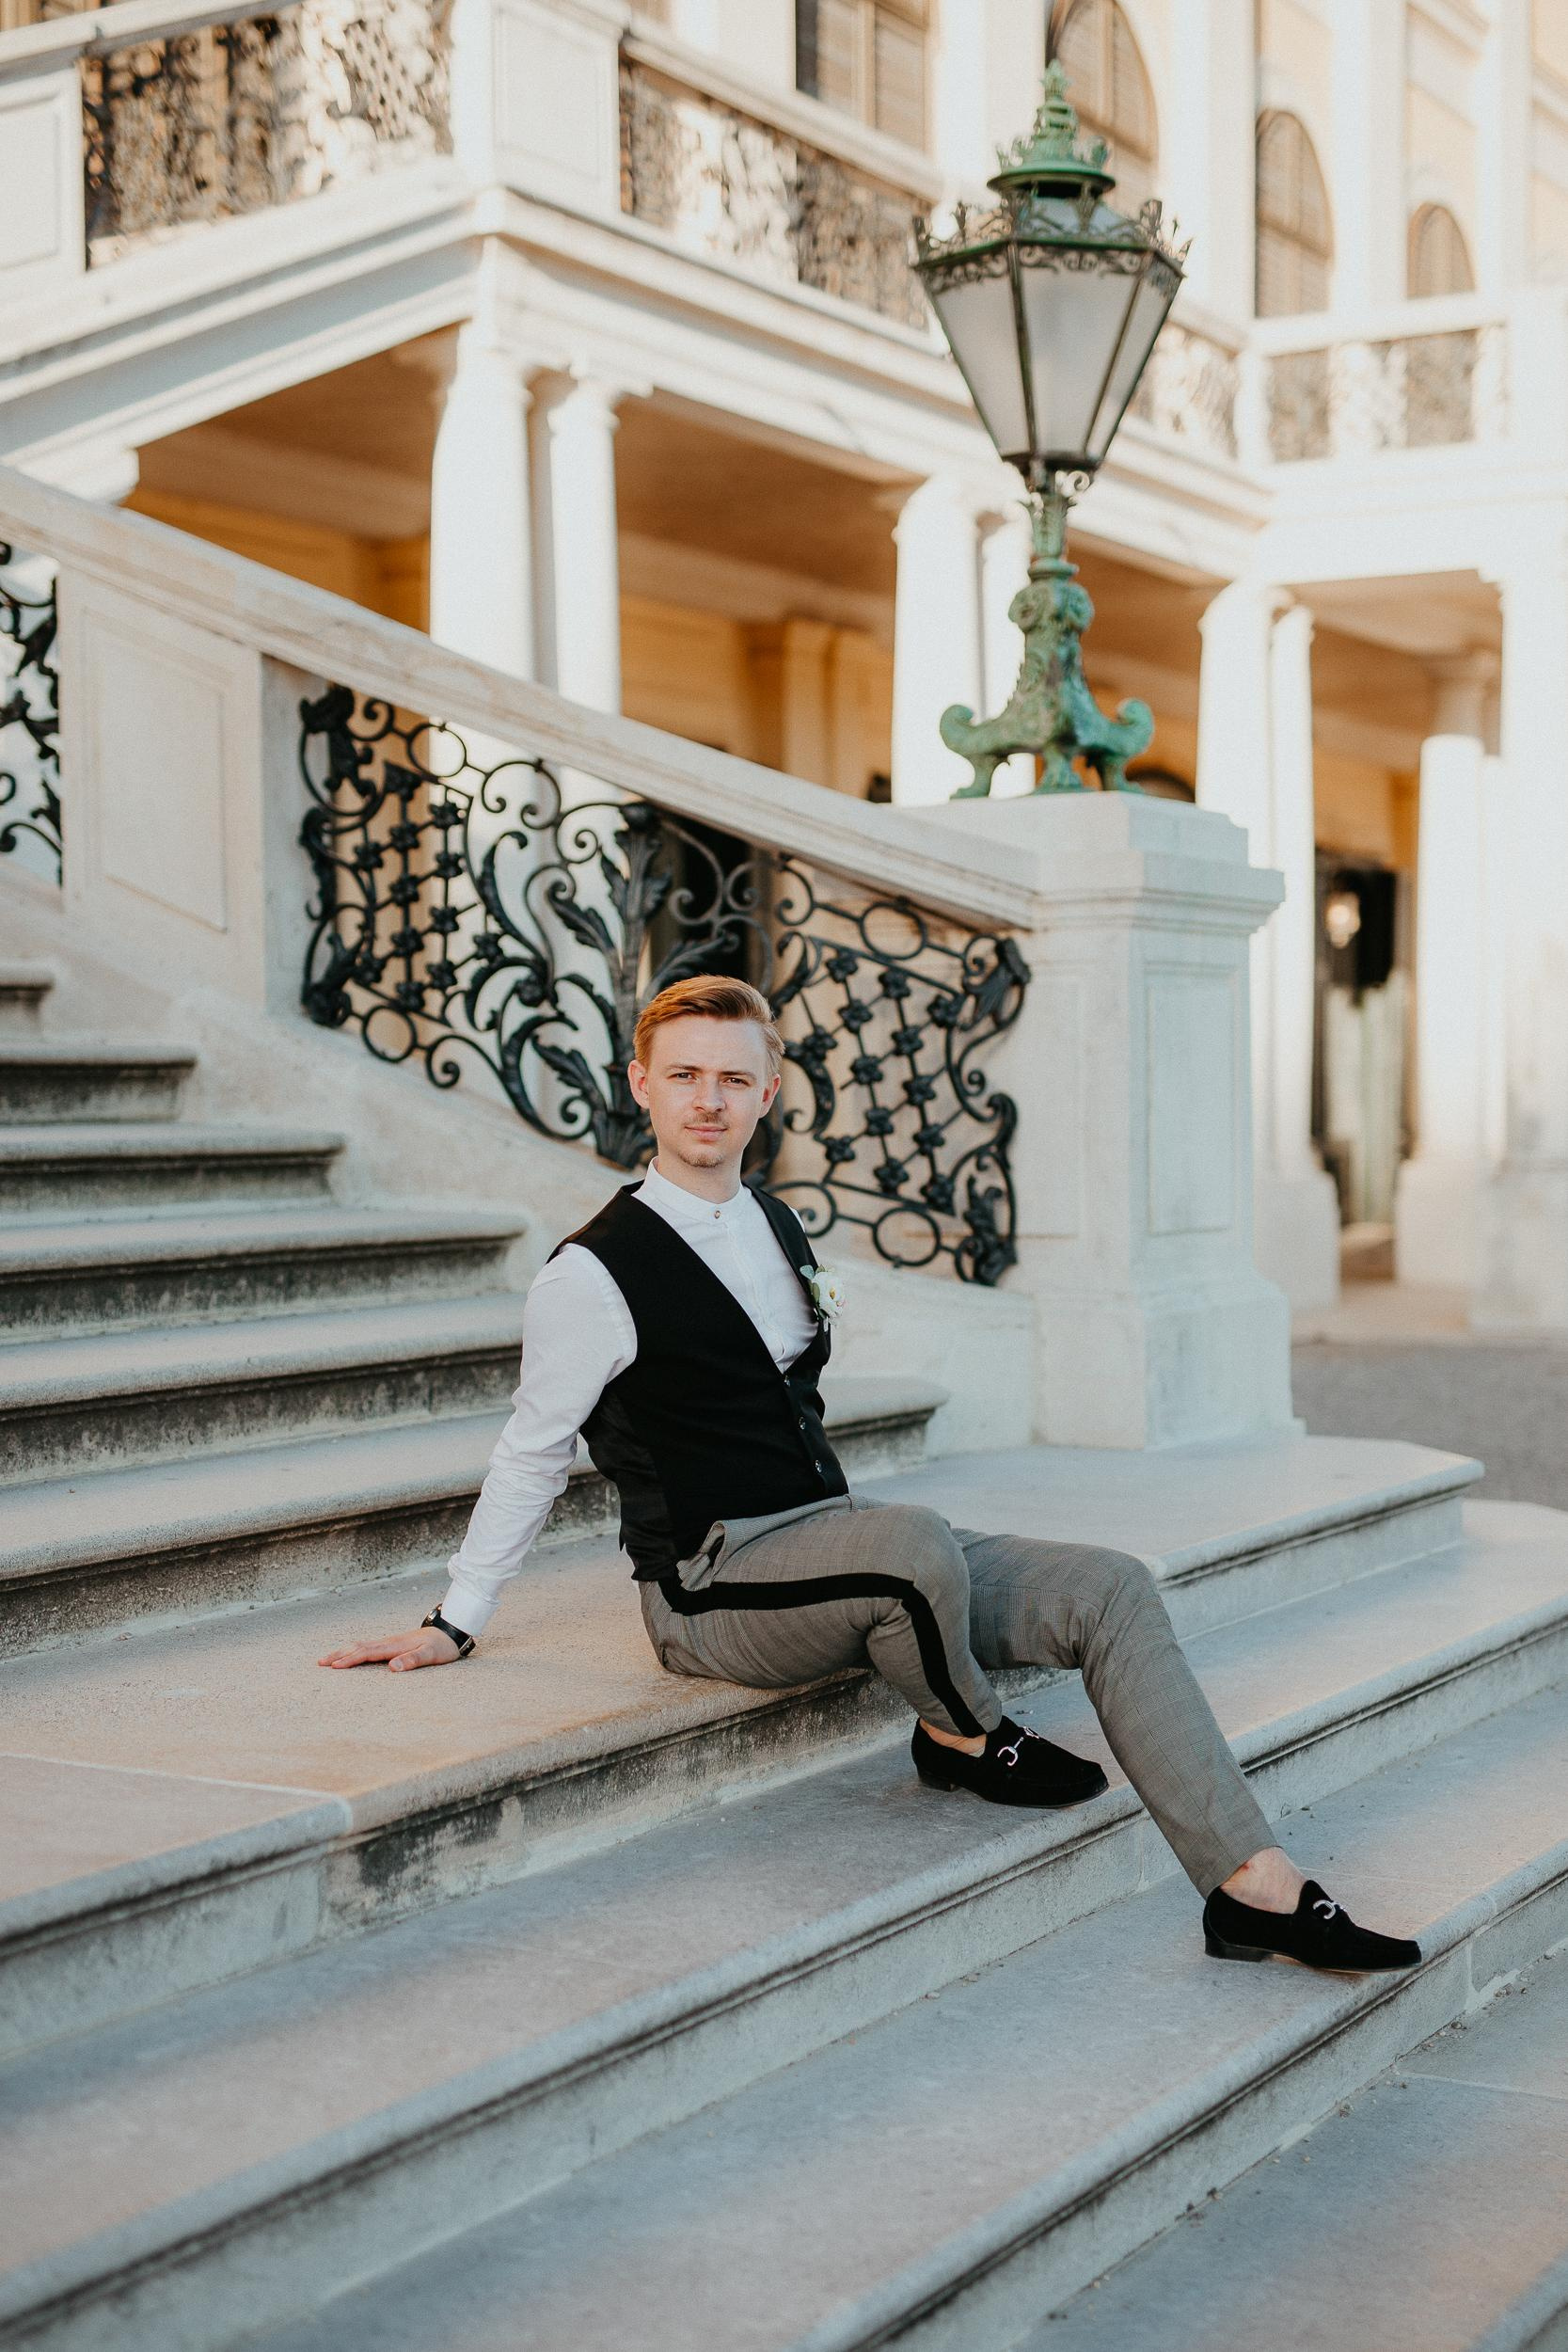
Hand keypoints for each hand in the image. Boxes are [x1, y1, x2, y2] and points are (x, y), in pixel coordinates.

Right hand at [317, 1627, 460, 1670]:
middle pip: (359, 1647)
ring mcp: (389, 1642)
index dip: (350, 1659)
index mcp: (395, 1645)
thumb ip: (412, 1660)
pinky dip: (354, 1651)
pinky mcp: (392, 1645)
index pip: (367, 1653)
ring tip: (328, 1660)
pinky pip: (368, 1648)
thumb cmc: (441, 1646)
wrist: (451, 1632)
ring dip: (343, 1652)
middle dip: (338, 1655)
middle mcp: (389, 1642)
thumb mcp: (431, 1655)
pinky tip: (350, 1655)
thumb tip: (392, 1668)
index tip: (334, 1666)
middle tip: (320, 1663)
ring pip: (361, 1646)